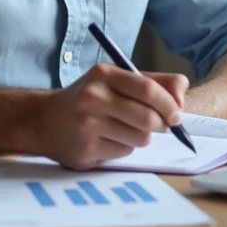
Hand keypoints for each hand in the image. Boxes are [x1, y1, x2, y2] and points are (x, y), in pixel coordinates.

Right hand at [34, 63, 188, 169]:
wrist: (44, 120)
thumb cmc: (88, 99)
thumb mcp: (116, 80)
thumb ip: (153, 82)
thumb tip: (182, 96)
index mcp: (104, 74)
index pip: (148, 89)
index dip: (169, 103)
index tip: (177, 113)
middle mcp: (93, 96)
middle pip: (147, 118)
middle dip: (162, 125)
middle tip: (162, 126)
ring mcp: (87, 124)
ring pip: (139, 138)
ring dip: (142, 137)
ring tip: (126, 129)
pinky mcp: (85, 149)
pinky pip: (124, 152)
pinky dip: (124, 147)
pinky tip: (108, 140)